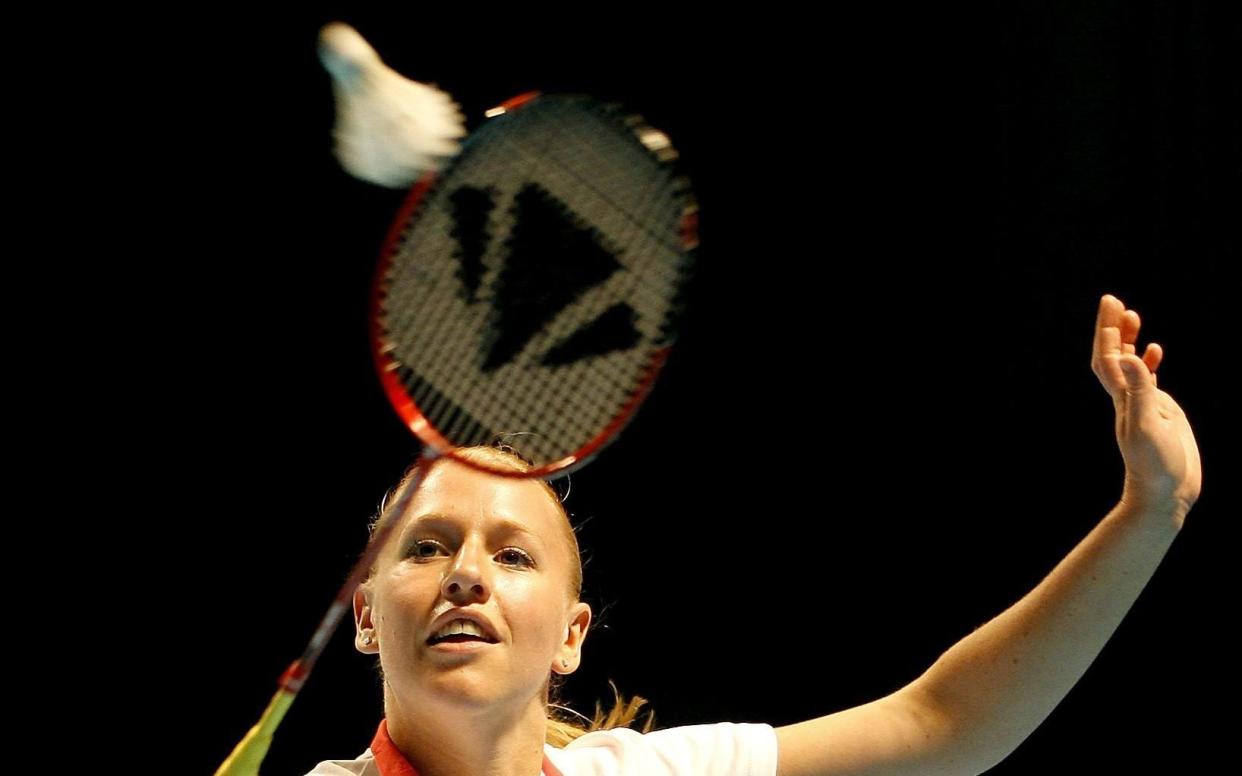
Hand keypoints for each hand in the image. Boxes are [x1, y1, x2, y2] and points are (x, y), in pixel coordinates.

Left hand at [1091, 294, 1200, 522]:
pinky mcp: (1159, 412)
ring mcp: (1142, 404)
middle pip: (1113, 355)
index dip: (1106, 330)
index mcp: (1121, 398)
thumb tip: (1125, 357)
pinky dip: (1148, 362)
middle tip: (1114, 300)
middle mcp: (1127, 397)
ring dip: (1127, 340)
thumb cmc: (1156, 465)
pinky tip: (1154, 351)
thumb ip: (1139, 390)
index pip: (1107, 357)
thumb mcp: (1148, 425)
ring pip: (1129, 365)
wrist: (1166, 493)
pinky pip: (1148, 380)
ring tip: (1131, 315)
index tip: (1110, 303)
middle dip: (1112, 328)